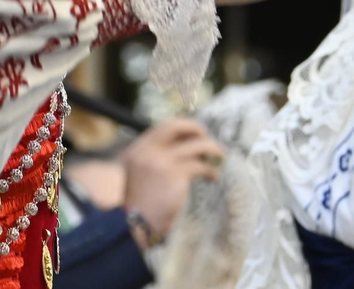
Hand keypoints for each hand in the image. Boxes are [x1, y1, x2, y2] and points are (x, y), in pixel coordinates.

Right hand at [119, 118, 223, 243]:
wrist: (134, 226)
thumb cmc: (138, 207)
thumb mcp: (137, 177)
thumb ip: (151, 162)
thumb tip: (179, 153)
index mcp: (137, 151)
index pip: (162, 127)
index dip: (182, 127)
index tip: (194, 134)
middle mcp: (148, 151)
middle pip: (176, 127)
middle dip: (196, 128)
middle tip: (208, 138)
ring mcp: (162, 162)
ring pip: (196, 145)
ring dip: (211, 149)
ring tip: (219, 157)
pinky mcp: (176, 176)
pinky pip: (201, 166)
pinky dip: (211, 170)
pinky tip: (214, 177)